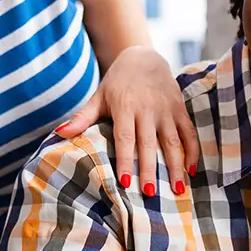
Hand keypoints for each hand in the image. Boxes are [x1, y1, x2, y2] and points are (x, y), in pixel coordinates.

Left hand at [56, 46, 198, 197]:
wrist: (143, 56)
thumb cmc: (117, 82)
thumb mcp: (99, 97)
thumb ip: (82, 117)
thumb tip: (59, 134)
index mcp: (125, 107)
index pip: (125, 138)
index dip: (125, 160)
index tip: (125, 183)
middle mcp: (147, 109)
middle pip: (148, 144)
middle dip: (150, 170)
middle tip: (150, 194)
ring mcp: (165, 109)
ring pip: (172, 141)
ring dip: (176, 165)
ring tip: (178, 189)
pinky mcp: (179, 108)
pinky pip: (189, 132)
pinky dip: (192, 151)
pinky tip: (191, 170)